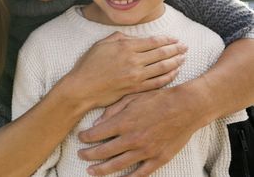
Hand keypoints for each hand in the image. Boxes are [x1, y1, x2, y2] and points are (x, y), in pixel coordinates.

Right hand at [65, 32, 186, 107]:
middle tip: (185, 47)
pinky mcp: (135, 88)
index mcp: (125, 47)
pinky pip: (157, 82)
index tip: (175, 39)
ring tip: (183, 58)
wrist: (82, 87)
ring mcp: (136, 76)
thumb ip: (119, 38)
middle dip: (175, 49)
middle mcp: (133, 60)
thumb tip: (134, 38)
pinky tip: (174, 73)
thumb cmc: (88, 65)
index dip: (167, 40)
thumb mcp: (101, 45)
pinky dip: (168, 77)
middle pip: (161, 53)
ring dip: (175, 62)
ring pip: (162, 68)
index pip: (153, 41)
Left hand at [77, 88, 198, 175]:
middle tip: (80, 155)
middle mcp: (132, 139)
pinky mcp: (159, 158)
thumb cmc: (158, 99)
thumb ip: (112, 111)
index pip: (96, 134)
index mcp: (123, 122)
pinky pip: (141, 173)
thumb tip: (96, 123)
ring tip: (91, 171)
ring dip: (102, 169)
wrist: (186, 107)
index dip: (85, 137)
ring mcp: (145, 151)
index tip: (80, 138)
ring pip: (118, 165)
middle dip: (88, 154)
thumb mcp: (132, 98)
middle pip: (103, 151)